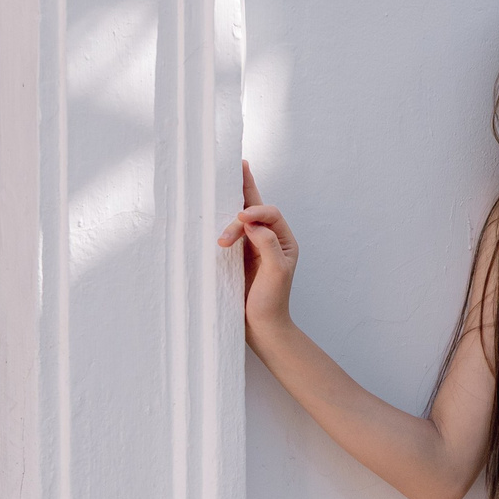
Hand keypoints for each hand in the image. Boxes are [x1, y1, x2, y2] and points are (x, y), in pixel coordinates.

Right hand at [216, 161, 298, 343]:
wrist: (261, 328)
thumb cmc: (272, 302)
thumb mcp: (276, 273)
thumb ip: (268, 245)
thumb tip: (254, 224)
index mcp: (285, 240)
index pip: (271, 215)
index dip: (256, 212)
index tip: (241, 220)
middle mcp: (270, 239)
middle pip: (257, 207)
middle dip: (244, 190)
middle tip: (232, 171)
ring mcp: (253, 246)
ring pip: (242, 218)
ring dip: (230, 221)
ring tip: (220, 240)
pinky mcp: (238, 255)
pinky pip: (231, 232)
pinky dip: (222, 223)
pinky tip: (213, 214)